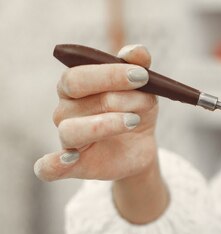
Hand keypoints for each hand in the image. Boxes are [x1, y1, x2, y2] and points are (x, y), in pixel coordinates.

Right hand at [35, 44, 158, 181]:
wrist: (141, 146)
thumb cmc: (136, 110)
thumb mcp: (144, 89)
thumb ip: (140, 67)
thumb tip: (137, 52)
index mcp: (74, 87)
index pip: (79, 76)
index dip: (110, 74)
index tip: (142, 75)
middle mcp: (64, 112)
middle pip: (74, 99)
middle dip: (112, 96)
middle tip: (146, 99)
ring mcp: (66, 140)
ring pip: (71, 130)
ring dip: (106, 124)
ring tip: (135, 121)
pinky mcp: (72, 166)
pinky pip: (49, 168)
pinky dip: (53, 164)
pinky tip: (71, 157)